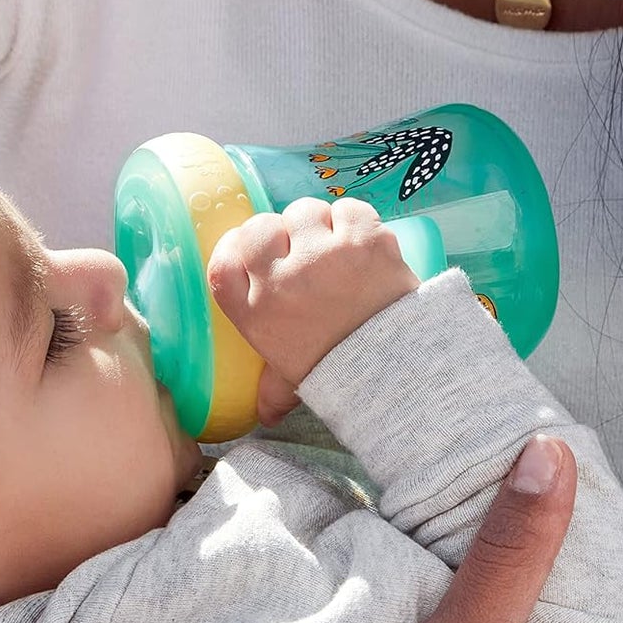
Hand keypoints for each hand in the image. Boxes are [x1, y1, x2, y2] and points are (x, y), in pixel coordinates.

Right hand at [208, 197, 419, 423]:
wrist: (399, 369)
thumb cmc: (340, 373)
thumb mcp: (293, 379)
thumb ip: (271, 389)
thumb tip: (264, 414)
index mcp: (255, 314)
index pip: (222, 263)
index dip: (234, 249)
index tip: (252, 252)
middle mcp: (280, 281)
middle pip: (259, 229)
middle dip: (279, 234)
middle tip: (301, 251)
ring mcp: (321, 256)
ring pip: (304, 211)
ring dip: (320, 224)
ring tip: (337, 250)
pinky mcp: (362, 238)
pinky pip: (347, 208)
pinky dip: (355, 220)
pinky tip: (362, 243)